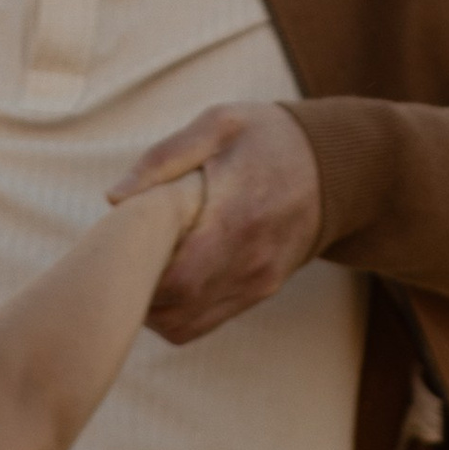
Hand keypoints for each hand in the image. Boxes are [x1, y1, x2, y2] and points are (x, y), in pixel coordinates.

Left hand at [110, 104, 323, 343]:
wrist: (334, 167)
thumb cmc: (267, 139)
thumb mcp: (219, 125)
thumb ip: (163, 158)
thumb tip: (115, 198)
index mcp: (237, 218)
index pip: (177, 277)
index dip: (137, 275)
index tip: (116, 252)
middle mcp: (250, 261)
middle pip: (175, 307)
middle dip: (136, 294)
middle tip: (116, 264)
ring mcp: (256, 282)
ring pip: (184, 324)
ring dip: (150, 309)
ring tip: (137, 272)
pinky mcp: (259, 292)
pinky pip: (203, 322)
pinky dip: (172, 313)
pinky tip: (162, 282)